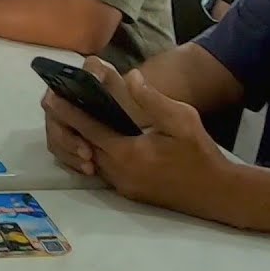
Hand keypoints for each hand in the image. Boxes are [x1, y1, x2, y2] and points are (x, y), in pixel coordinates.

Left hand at [45, 70, 236, 219]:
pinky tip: (94, 141)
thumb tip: (131, 76)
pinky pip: (103, 171)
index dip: (69, 112)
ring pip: (91, 161)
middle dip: (70, 127)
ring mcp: (123, 186)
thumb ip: (152, 99)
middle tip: (57, 105)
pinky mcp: (130, 193)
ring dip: (81, 142)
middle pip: (84, 146)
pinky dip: (95, 155)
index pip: (89, 129)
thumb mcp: (182, 119)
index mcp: (128, 154)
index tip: (52, 97)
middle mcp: (119, 173)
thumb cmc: (200, 153)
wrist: (218, 194)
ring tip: (72, 120)